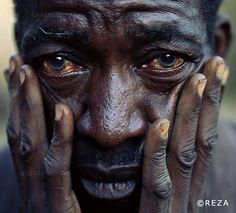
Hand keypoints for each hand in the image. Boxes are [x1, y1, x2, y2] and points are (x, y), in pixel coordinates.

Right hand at [5, 54, 80, 212]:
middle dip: (18, 96)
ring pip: (31, 144)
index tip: (22, 75)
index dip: (21, 104)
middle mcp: (32, 184)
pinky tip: (61, 111)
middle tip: (16, 62)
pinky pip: (57, 169)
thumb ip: (62, 169)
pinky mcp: (58, 211)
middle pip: (22, 132)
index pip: (25, 134)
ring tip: (26, 73)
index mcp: (35, 180)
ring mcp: (40, 198)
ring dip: (28, 108)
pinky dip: (58, 139)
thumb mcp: (66, 195)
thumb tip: (65, 136)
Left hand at [139, 57, 228, 212]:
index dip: (205, 105)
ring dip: (191, 116)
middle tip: (216, 64)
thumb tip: (161, 132)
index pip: (195, 137)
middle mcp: (182, 192)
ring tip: (198, 79)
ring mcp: (170, 208)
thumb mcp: (148, 191)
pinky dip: (158, 155)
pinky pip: (155, 185)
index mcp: (180, 183)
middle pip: (196, 139)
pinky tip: (160, 124)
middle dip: (208, 101)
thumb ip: (155, 165)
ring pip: (183, 155)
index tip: (207, 73)